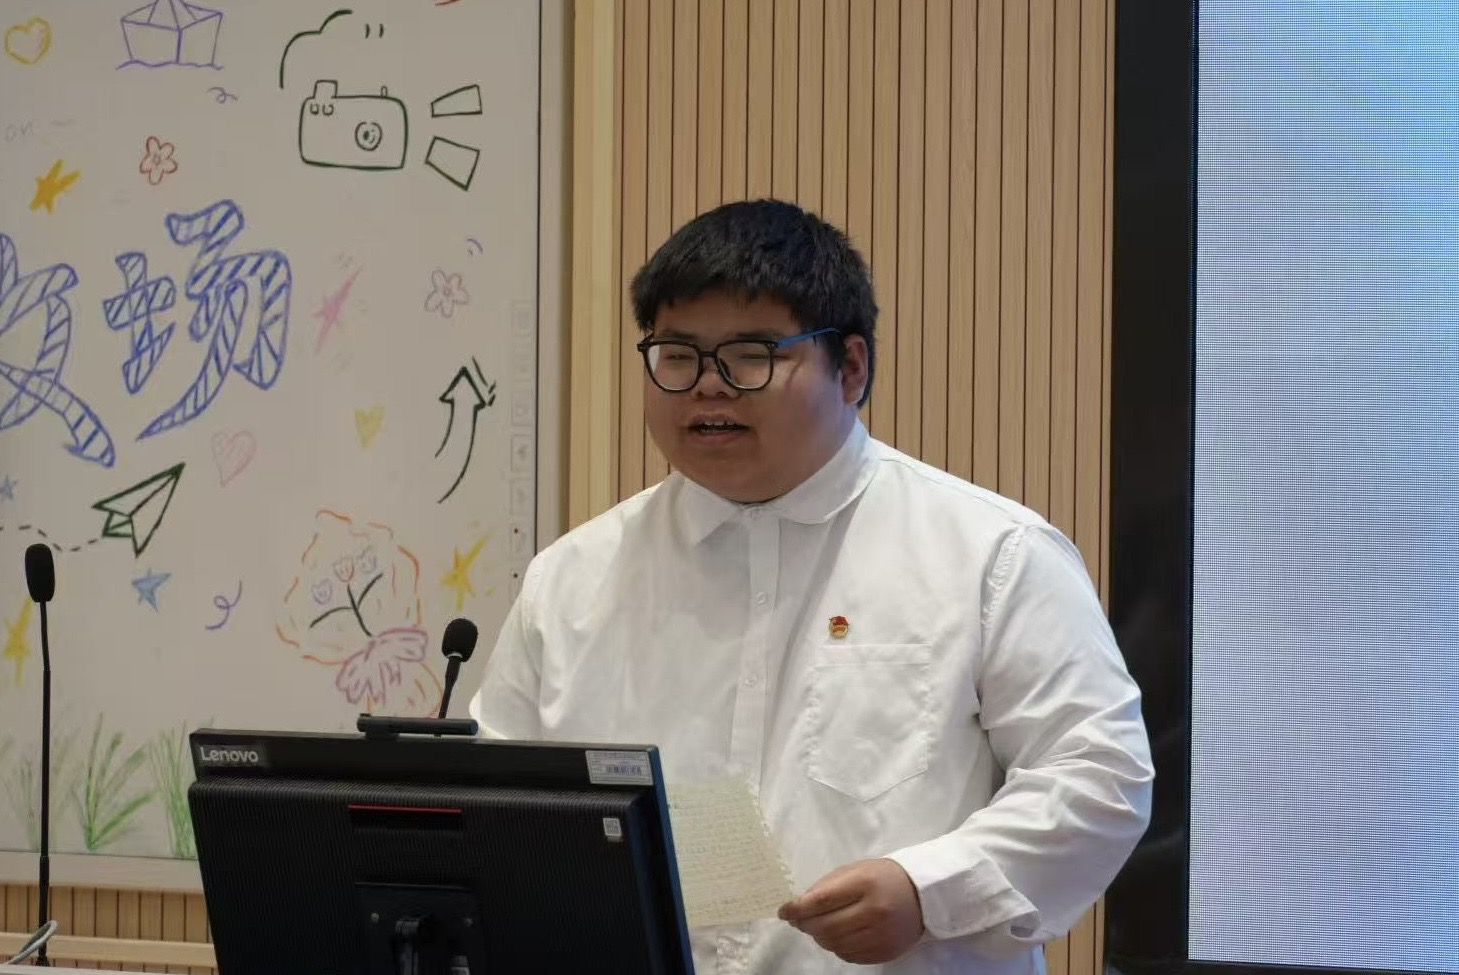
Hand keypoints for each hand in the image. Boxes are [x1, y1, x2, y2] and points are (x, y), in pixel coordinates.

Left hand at [777, 858, 924, 964]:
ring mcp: (881, 935)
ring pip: (835, 945)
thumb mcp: (856, 870)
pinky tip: (837, 936)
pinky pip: (849, 956)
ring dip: (819, 937)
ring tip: (818, 927)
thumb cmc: (883, 878)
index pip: (822, 900)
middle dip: (805, 925)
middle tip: (797, 921)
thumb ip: (827, 886)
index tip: (783, 911)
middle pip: (826, 927)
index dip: (797, 908)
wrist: (922, 894)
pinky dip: (836, 948)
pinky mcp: (885, 952)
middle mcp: (874, 911)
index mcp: (865, 884)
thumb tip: (798, 906)